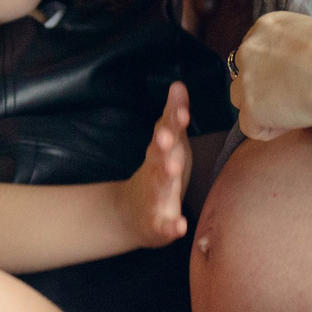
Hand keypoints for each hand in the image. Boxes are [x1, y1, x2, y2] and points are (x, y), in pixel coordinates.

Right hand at [119, 81, 195, 246]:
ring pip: (159, 188)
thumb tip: (179, 84)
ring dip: (164, 177)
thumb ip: (173, 116)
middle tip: (166, 136)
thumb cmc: (158, 173)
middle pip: (158, 157)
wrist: (131, 215)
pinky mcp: (158, 224)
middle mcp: (156, 173)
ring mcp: (155, 199)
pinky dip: (171, 227)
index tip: (180, 110)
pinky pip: (165, 226)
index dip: (172, 121)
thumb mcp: (166, 143)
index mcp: (160, 153)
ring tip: (173, 168)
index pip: (166, 132)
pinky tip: (179, 226)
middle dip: (162, 147)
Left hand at [230, 11, 311, 141]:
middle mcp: (249, 49)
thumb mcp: (311, 34)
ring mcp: (247, 79)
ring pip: (241, 101)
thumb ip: (293, 47)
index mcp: (265, 27)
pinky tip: (295, 121)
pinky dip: (272, 130)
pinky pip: (251, 128)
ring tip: (295, 110)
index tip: (293, 78)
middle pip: (244, 76)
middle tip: (294, 96)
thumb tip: (295, 67)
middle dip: (264, 89)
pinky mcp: (251, 107)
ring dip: (263, 109)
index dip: (272, 71)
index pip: (255, 53)